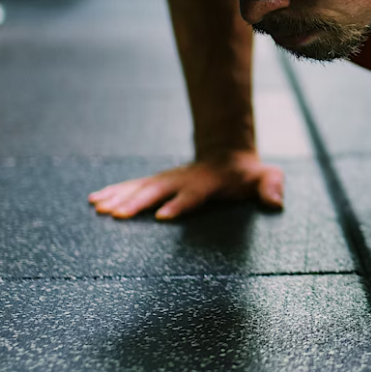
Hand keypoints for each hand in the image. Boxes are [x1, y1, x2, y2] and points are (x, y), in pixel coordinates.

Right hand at [88, 150, 283, 220]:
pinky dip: (113, 192)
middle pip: (158, 191)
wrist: (228, 155)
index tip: (162, 216)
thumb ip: (271, 187)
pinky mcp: (157, 183)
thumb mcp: (265, 178)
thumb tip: (277, 202)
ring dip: (118, 197)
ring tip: (97, 207)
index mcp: (208, 182)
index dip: (179, 204)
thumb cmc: (247, 175)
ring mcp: (168, 180)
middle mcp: (183, 179)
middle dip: (137, 202)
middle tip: (116, 215)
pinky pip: (132, 187)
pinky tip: (93, 200)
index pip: (193, 195)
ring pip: (140, 188)